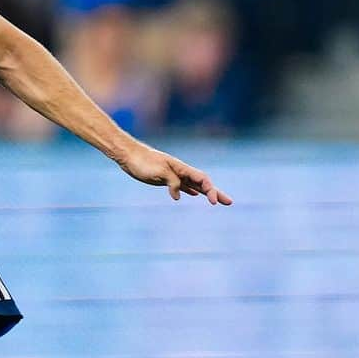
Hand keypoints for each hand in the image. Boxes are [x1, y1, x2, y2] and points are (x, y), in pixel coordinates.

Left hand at [115, 141, 231, 205]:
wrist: (128, 155)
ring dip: (206, 193)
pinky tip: (193, 194)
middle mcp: (180, 171)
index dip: (211, 190)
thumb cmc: (142, 162)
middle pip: (203, 183)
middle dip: (216, 193)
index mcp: (181, 168)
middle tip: (229, 203)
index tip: (213, 202)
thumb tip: (178, 196)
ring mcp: (174, 175)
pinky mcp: (165, 179)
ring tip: (216, 201)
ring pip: (194, 185)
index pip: (202, 179)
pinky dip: (191, 190)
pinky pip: (183, 185)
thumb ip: (171, 182)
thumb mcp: (157, 171)